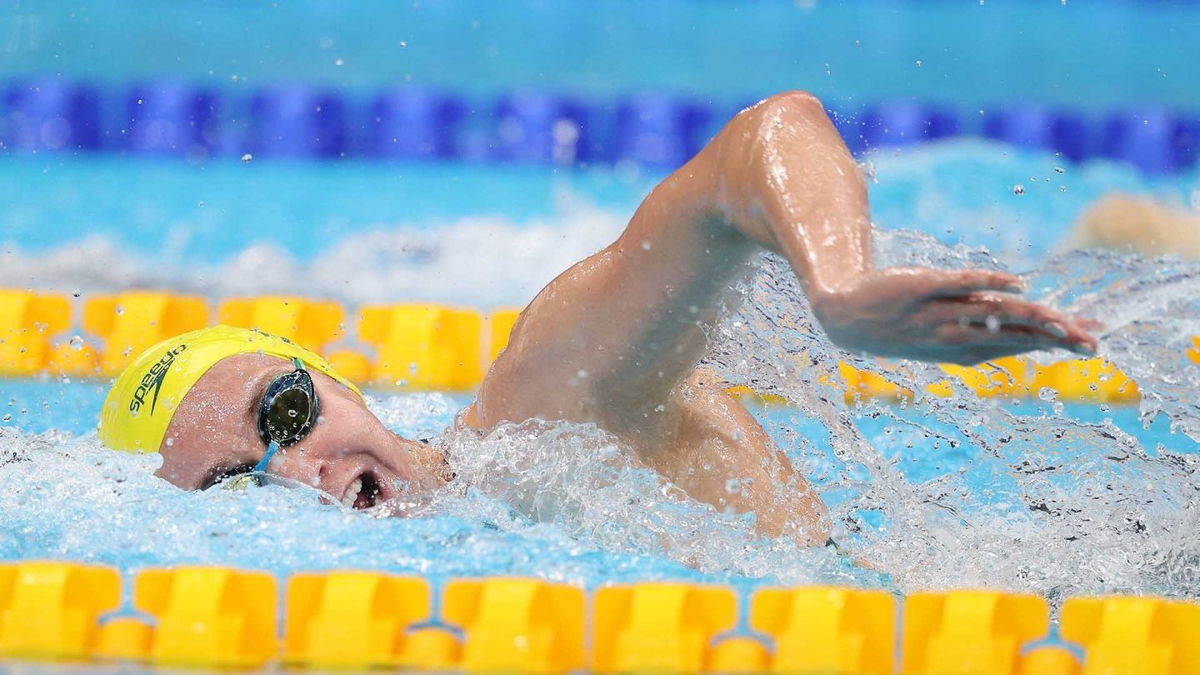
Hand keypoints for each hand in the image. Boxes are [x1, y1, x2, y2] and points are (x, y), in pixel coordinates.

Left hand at [810, 267, 1099, 365]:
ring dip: (1028, 315)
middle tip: (1091, 342)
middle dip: (1051, 339)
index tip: (1090, 344)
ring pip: (990, 314)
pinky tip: (1015, 282)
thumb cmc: (901, 325)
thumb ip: (985, 332)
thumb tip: (1026, 330)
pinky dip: (986, 282)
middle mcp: (953, 334)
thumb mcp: (945, 334)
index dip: (1054, 345)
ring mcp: (936, 312)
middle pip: (1010, 335)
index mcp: (963, 350)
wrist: (844, 317)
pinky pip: (957, 283)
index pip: (1017, 345)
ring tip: (1063, 320)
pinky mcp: (919, 287)